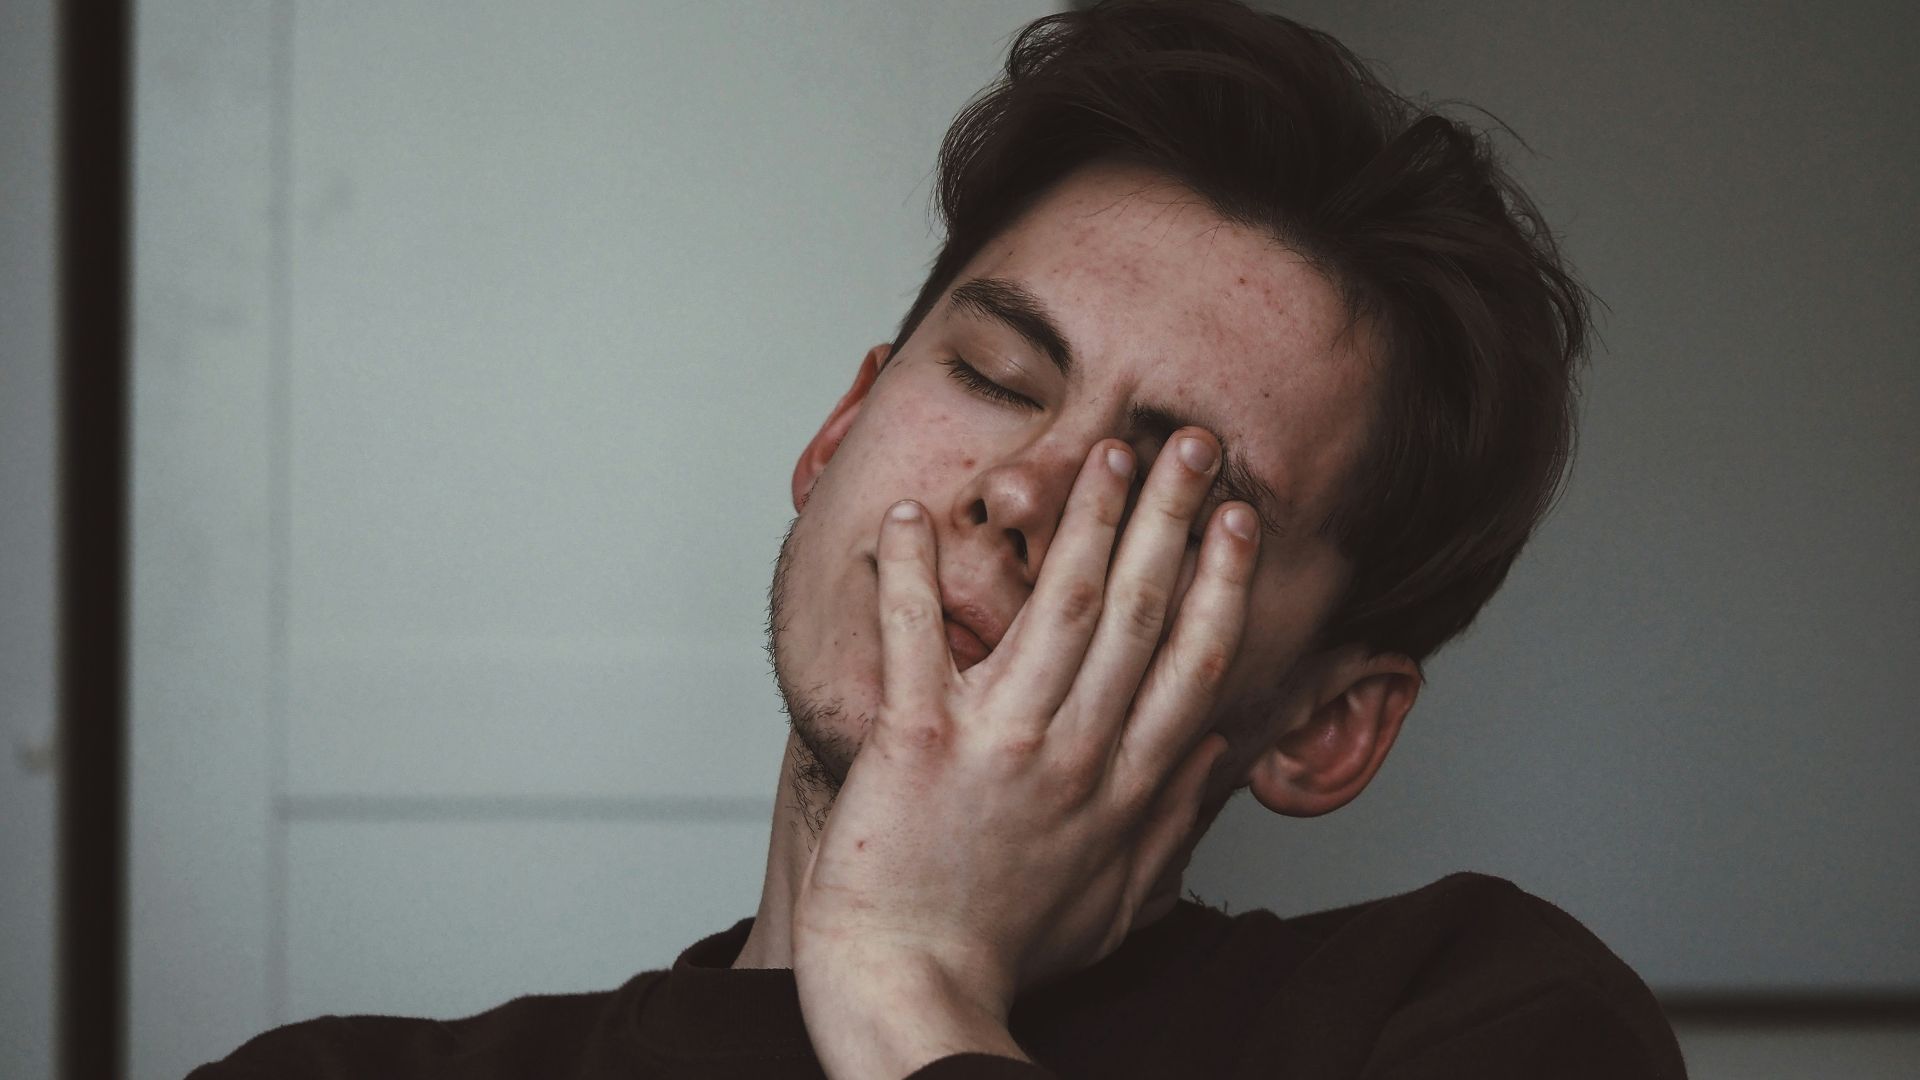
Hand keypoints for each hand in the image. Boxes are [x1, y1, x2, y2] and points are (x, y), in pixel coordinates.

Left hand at [791, 430, 1259, 1077]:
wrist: (913, 992)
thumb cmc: (1005, 952)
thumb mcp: (1118, 902)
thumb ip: (1173, 823)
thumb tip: (1220, 756)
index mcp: (1124, 787)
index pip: (1193, 662)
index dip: (1221, 581)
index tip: (1240, 519)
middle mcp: (1075, 752)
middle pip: (1140, 613)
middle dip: (1171, 517)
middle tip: (1190, 443)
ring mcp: (1000, 744)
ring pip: (1057, 608)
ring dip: (1084, 520)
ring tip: (1104, 452)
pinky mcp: (917, 744)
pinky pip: (915, 641)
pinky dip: (909, 576)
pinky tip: (909, 516)